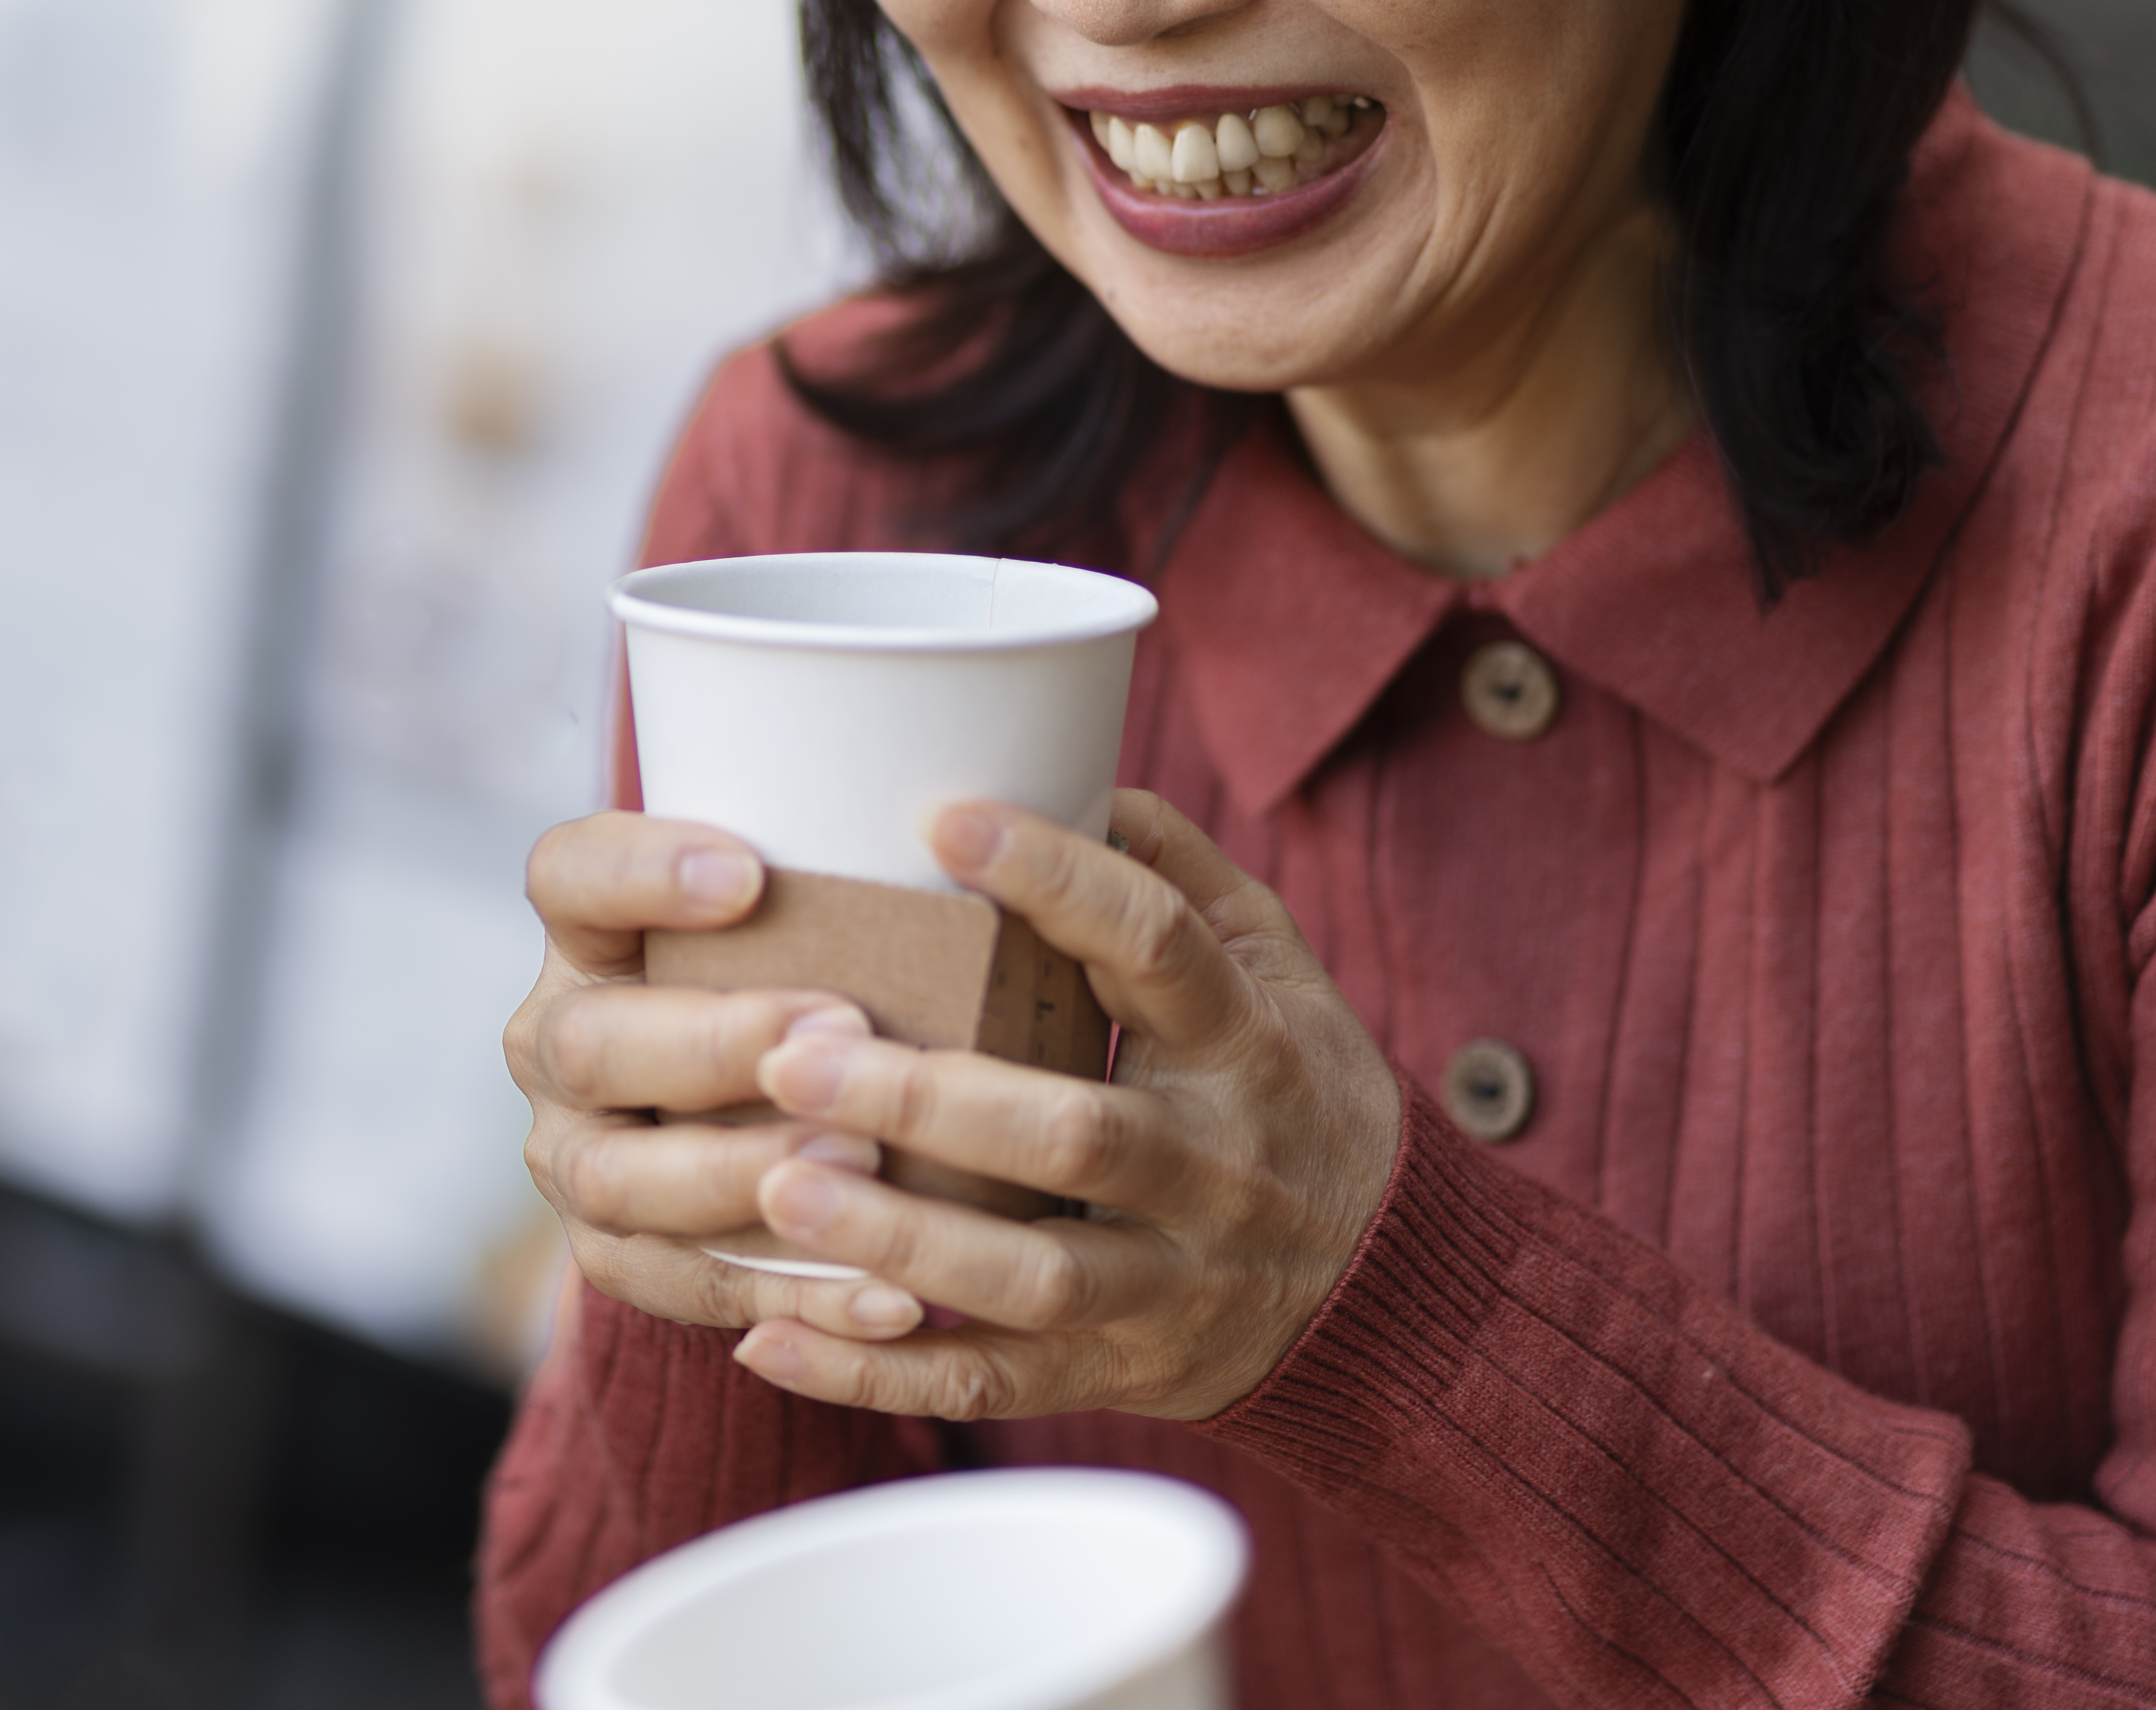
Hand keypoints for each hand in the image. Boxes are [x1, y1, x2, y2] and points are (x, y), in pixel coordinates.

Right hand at [505, 810, 943, 1344]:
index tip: (750, 871)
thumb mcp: (796, 926)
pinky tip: (889, 1295)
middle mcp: (558, 1046)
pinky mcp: (617, 1256)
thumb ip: (831, 895)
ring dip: (743, 1174)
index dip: (640, 871)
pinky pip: (684, 1286)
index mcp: (590, 939)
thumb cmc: (802, 982)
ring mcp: (575, 1159)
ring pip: (619, 1179)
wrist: (759, 1113)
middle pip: (590, 1043)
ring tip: (863, 1164)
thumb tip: (972, 837)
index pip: (569, 877)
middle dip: (718, 1042)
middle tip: (844, 1029)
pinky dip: (791, 1294)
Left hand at [729, 789, 1402, 1421]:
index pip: (1157, 946)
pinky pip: (990, 1384)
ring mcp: (1166, 1284)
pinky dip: (876, 1373)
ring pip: (1029, 1275)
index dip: (1057, 880)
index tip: (942, 819)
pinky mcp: (1117, 1373)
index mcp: (1243, 1042)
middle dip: (929, 1101)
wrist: (1387, 1290)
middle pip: (1074, 1134)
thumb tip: (1086, 772)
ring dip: (896, 1239)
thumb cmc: (1294, 1090)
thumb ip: (1185, 872)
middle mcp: (1212, 1166)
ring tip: (775, 1189)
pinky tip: (769, 1338)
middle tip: (790, 1054)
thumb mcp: (1278, 968)